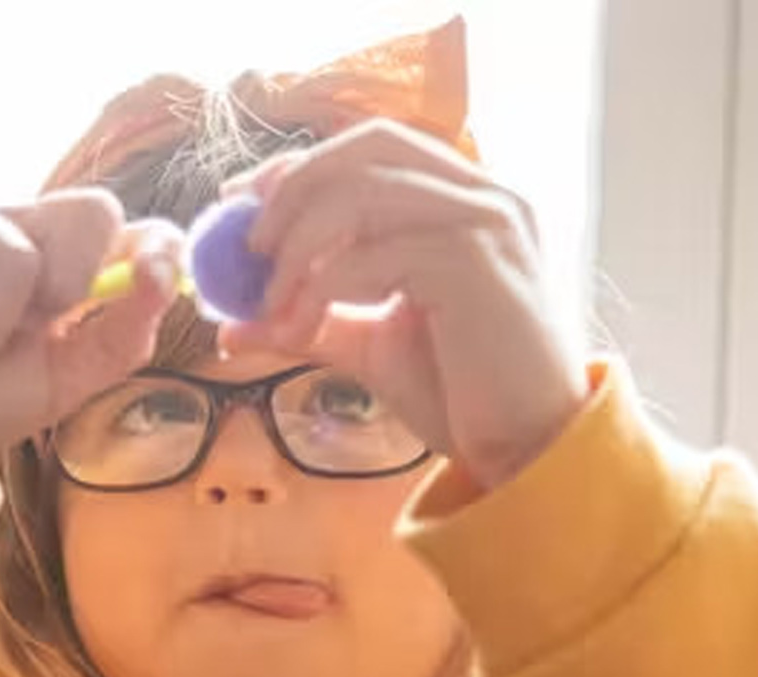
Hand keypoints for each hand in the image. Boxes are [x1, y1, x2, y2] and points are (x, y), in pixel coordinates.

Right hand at [0, 191, 184, 492]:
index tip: (155, 282)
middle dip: (65, 291)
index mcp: (63, 257)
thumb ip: (121, 336)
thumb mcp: (66, 380)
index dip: (158, 246)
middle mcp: (17, 224)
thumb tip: (160, 278)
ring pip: (16, 258)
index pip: (131, 223)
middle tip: (20, 333)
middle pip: (92, 213)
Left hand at [220, 120, 587, 489]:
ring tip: (268, 306)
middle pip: (365, 148)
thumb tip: (231, 325)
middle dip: (290, 189)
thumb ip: (308, 322)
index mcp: (463, 198)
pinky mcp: (475, 263)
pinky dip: (321, 287)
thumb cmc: (461, 393)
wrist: (526, 447)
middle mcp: (482, 194)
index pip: (370, 148)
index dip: (298, 166)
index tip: (236, 203)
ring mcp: (485, 222)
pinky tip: (303, 328)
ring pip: (360, 196)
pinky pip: (374, 255)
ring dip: (297, 248)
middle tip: (245, 247)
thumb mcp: (370, 345)